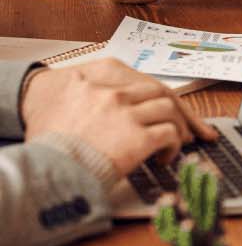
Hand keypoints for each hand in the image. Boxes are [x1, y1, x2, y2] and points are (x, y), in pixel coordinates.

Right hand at [21, 59, 217, 175]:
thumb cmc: (50, 142)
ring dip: (179, 128)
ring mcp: (128, 113)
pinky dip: (173, 146)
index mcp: (98, 78)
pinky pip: (170, 134)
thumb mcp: (63, 104)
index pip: (142, 81)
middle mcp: (115, 92)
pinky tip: (164, 158)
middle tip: (192, 128)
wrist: (45, 167)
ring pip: (170, 110)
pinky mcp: (138, 136)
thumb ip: (87, 93)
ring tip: (177, 143)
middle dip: (180, 111)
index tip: (171, 107)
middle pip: (162, 92)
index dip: (159, 96)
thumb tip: (98, 96)